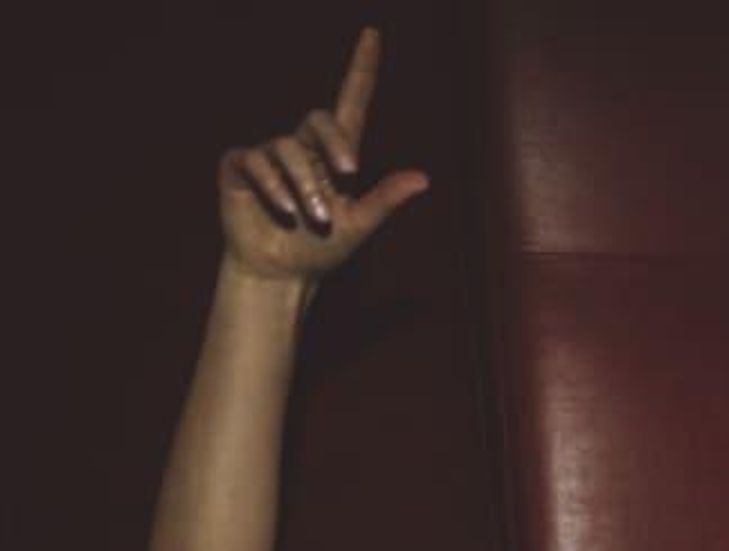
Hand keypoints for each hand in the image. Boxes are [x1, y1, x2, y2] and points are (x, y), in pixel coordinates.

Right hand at [217, 29, 427, 283]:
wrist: (283, 274)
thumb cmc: (322, 250)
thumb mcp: (360, 225)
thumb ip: (386, 200)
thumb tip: (424, 179)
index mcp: (336, 157)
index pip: (351, 103)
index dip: (361, 69)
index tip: (372, 34)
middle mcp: (304, 148)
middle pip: (319, 119)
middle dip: (335, 143)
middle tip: (350, 173)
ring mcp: (270, 155)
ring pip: (289, 149)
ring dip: (305, 186)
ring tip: (313, 218)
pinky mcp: (241, 168)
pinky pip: (255, 160)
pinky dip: (274, 185)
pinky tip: (285, 209)